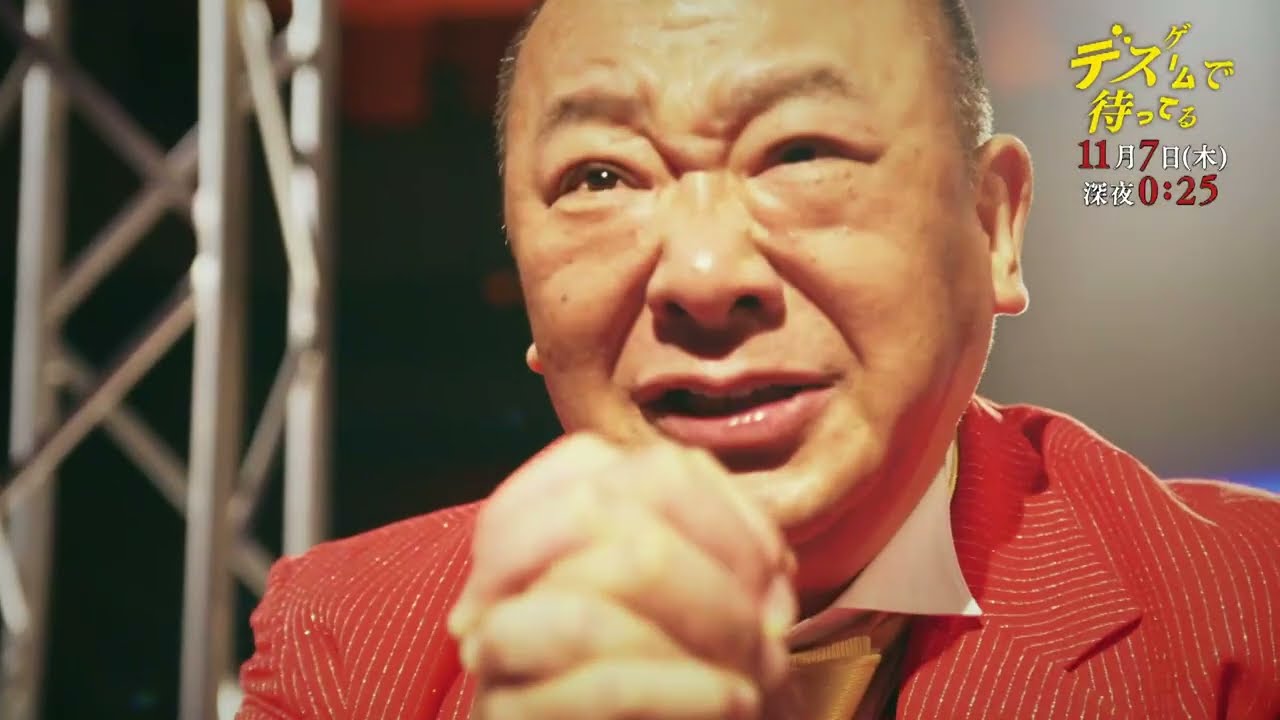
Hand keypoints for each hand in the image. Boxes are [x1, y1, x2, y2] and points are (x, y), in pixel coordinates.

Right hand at [448, 434, 797, 719]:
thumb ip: (706, 559)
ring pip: (587, 601)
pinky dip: (681, 689)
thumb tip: (766, 566)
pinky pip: (597, 687)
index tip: (771, 565)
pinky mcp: (507, 719)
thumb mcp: (689, 610)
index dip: (700, 499)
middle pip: (590, 514)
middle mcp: (495, 584)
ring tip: (759, 669)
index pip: (594, 463)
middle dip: (709, 564)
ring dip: (703, 626)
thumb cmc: (668, 694)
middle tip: (768, 622)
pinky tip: (732, 701)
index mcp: (531, 537)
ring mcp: (489, 652)